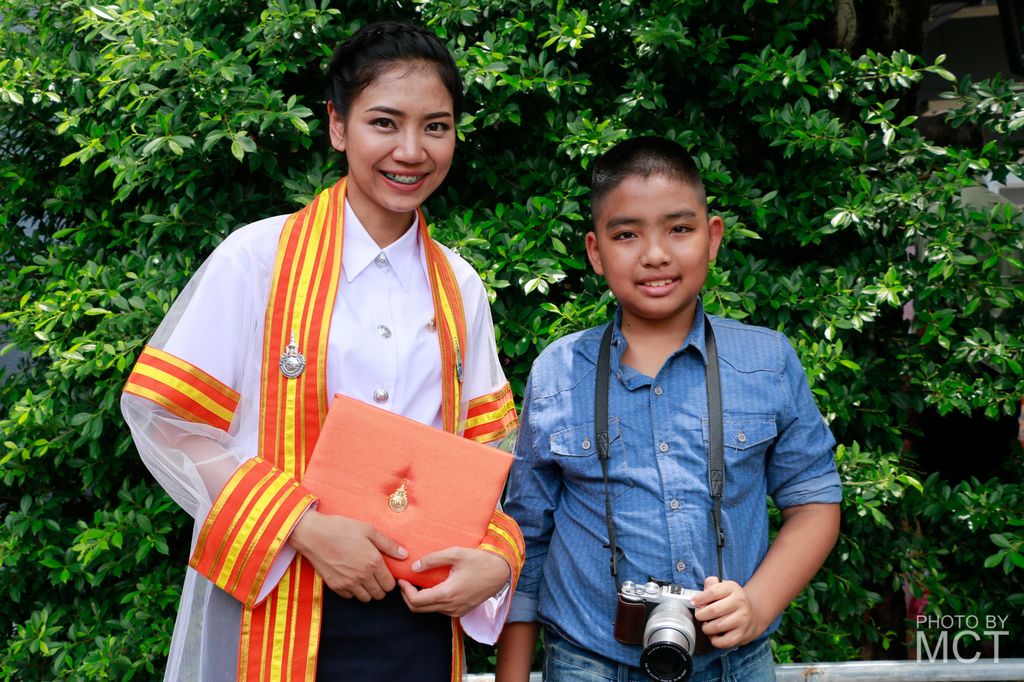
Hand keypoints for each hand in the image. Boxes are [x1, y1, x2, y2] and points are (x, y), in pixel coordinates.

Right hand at [288, 510, 406, 601]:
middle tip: (376, 576)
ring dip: (368, 591)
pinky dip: (353, 591)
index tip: (386, 573)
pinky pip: (350, 597)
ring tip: (365, 578)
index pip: (389, 584)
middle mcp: (362, 576)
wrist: (313, 534)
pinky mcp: (335, 586)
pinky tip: (352, 578)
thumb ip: (388, 544)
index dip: (390, 580)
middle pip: (379, 595)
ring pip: (365, 598)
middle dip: (381, 587)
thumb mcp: (368, 530)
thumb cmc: (341, 528)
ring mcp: (347, 583)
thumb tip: (404, 555)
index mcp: (373, 562)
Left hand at [397, 547, 510, 617]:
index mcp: (448, 594)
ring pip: (429, 610)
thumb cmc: (480, 561)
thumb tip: (414, 567)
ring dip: (419, 599)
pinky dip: (431, 601)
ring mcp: (457, 611)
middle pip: (419, 609)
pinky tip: (431, 588)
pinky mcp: (461, 611)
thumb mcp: (456, 554)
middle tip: (405, 582)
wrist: (501, 572)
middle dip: (407, 596)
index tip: (402, 579)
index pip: (416, 601)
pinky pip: (440, 610)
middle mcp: (451, 607)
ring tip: (417, 583)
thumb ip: (433, 560)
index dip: (404, 591)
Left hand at [692, 576, 764, 647]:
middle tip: (700, 615)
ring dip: (706, 628)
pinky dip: (714, 640)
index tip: (694, 602)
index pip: (713, 592)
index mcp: (732, 588)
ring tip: (707, 625)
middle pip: (713, 610)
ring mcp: (742, 619)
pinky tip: (714, 635)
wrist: (752, 616)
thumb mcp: (723, 588)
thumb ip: (710, 586)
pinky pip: (723, 641)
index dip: (700, 598)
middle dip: (701, 614)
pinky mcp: (742, 634)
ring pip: (717, 626)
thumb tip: (697, 598)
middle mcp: (740, 603)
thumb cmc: (731, 602)